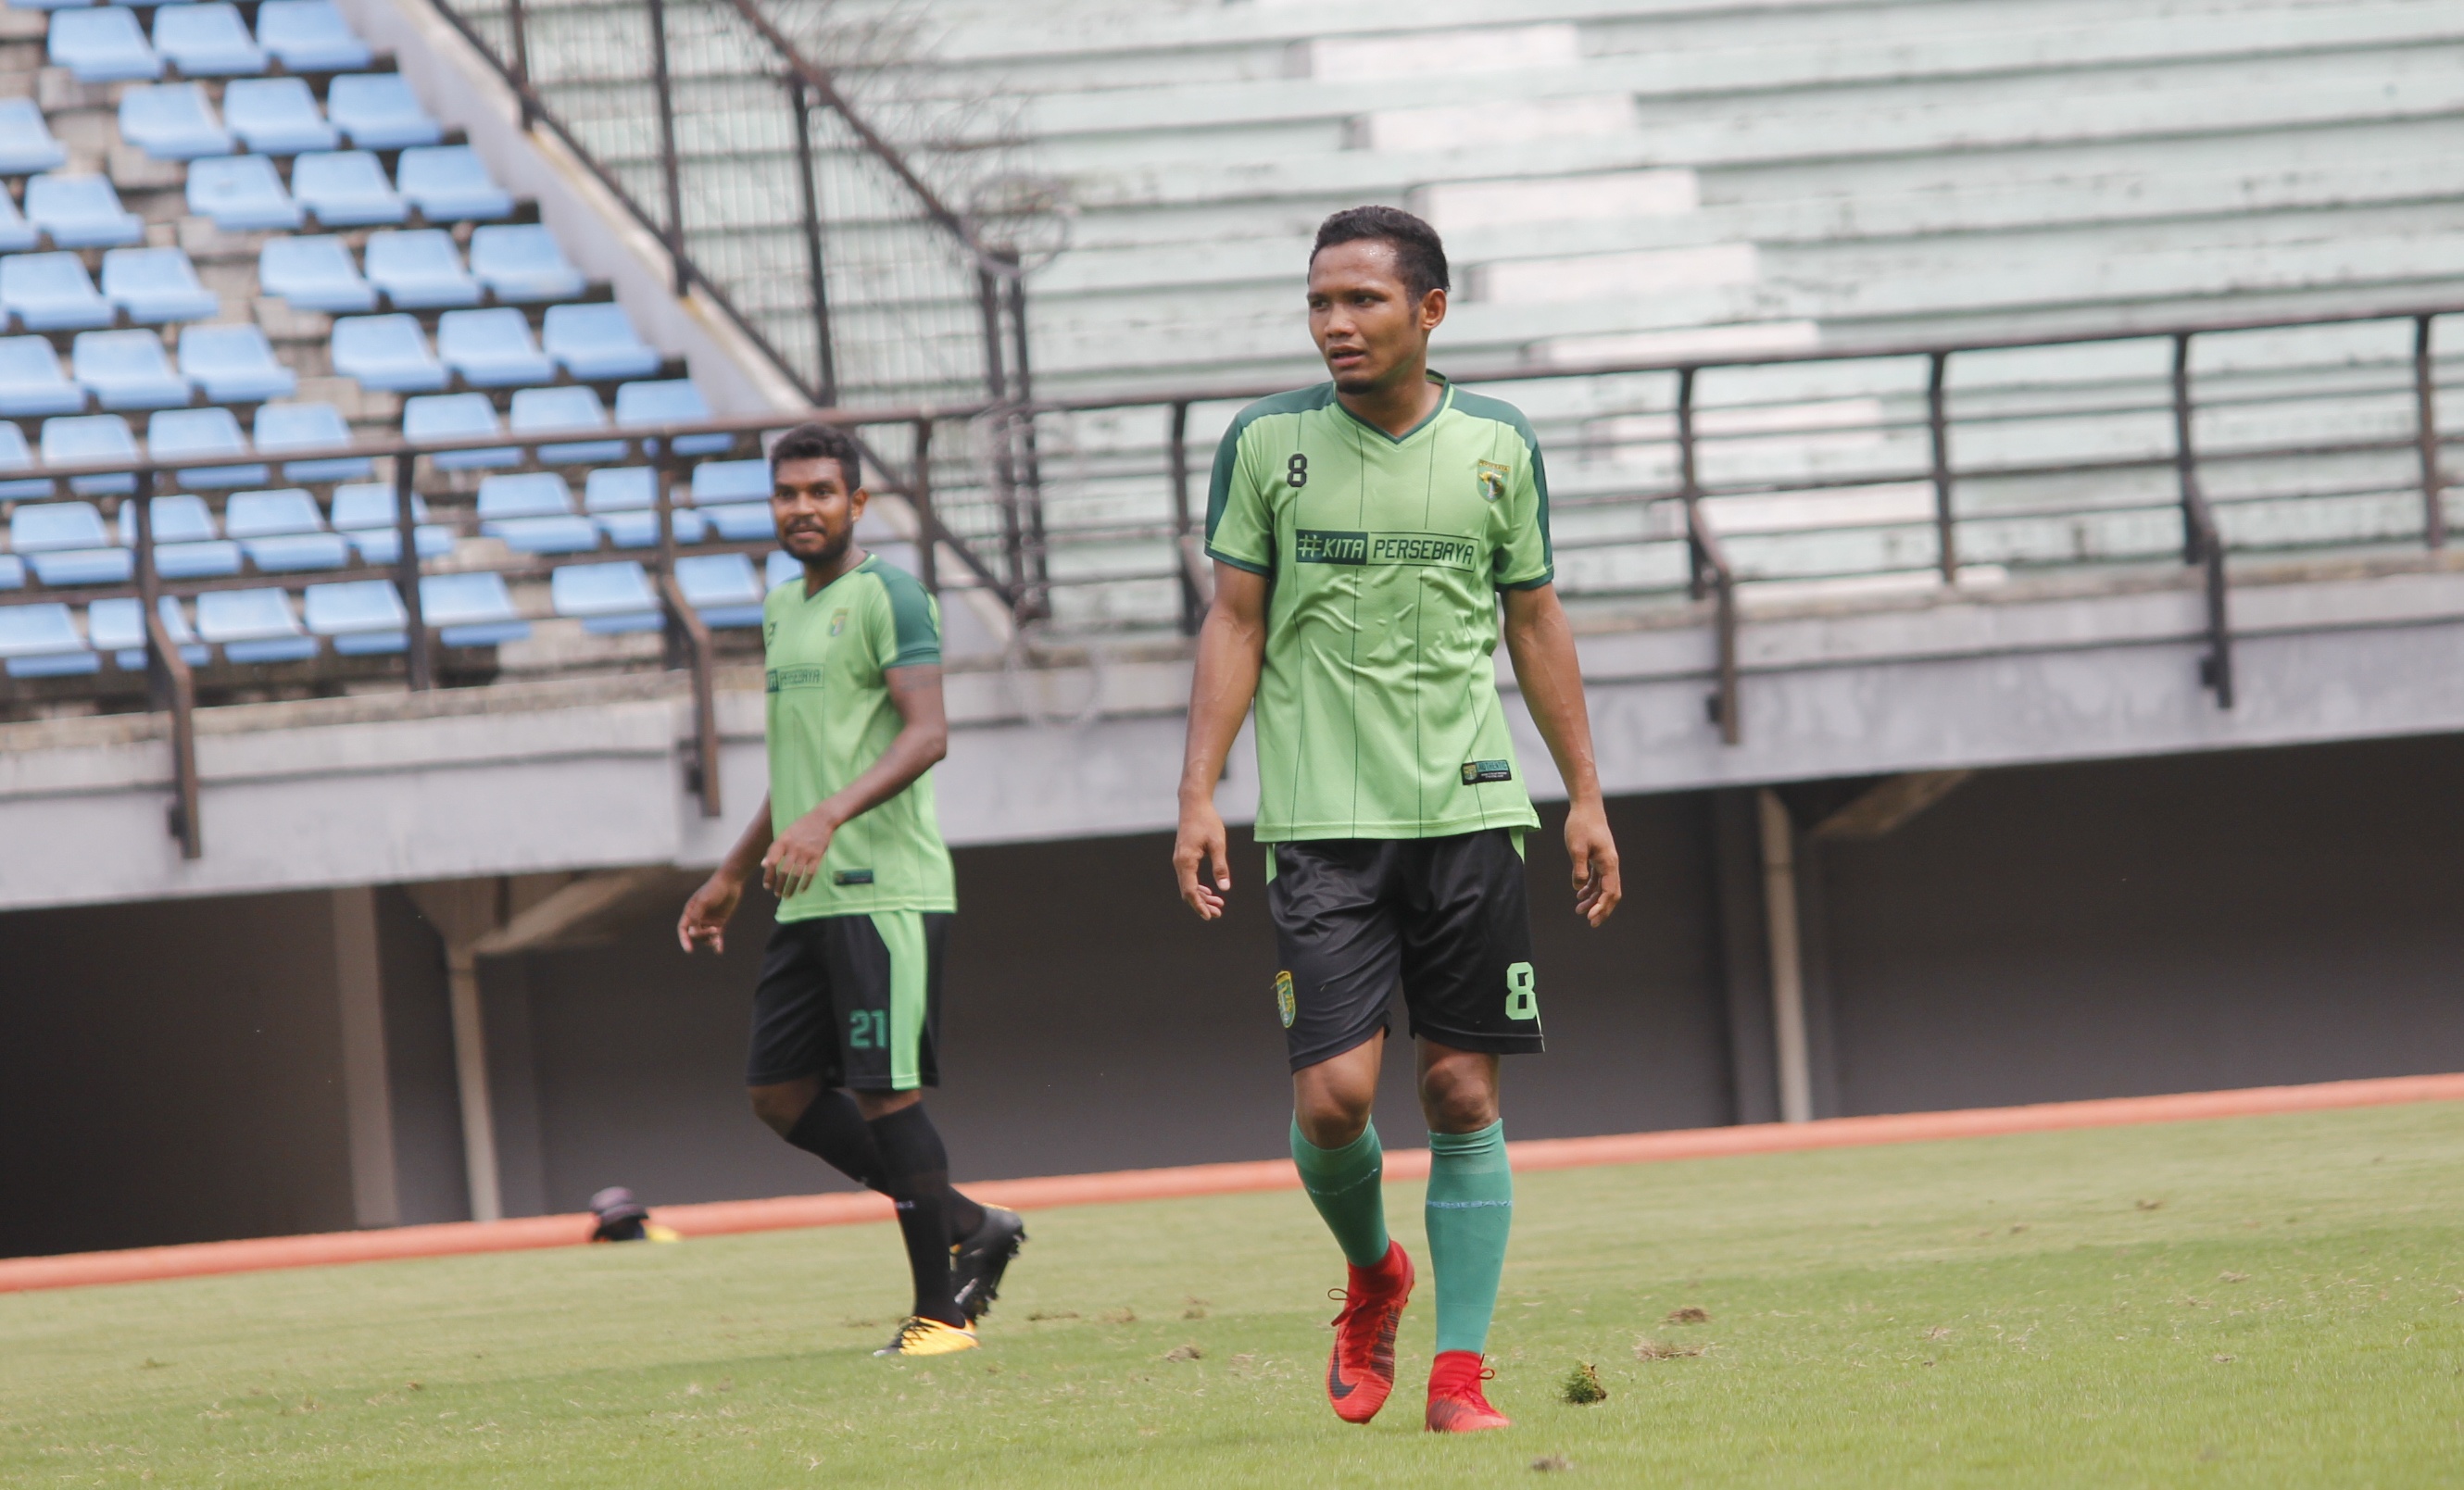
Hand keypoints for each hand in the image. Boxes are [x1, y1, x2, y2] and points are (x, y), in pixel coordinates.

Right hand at [677, 873, 742, 953]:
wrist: (730, 882)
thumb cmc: (714, 889)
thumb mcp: (703, 902)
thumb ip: (696, 917)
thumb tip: (692, 933)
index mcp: (690, 912)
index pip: (683, 929)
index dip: (684, 940)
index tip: (690, 950)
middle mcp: (698, 918)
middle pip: (695, 935)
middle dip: (703, 935)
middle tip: (714, 930)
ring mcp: (709, 921)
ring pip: (706, 937)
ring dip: (711, 939)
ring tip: (718, 932)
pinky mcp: (720, 923)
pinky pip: (717, 937)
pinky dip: (717, 944)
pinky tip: (719, 951)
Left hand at [762, 811, 836, 899]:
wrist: (822, 819)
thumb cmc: (800, 828)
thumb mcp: (785, 836)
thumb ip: (774, 850)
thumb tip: (763, 865)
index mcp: (783, 841)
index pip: (772, 862)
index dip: (768, 876)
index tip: (767, 886)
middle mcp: (794, 848)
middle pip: (784, 871)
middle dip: (779, 886)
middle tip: (777, 895)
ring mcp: (806, 852)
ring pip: (797, 875)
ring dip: (791, 888)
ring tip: (787, 896)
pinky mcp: (818, 855)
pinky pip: (810, 874)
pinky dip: (805, 884)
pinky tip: (801, 890)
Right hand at [1174, 797, 1231, 919]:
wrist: (1194, 805)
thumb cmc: (1207, 821)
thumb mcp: (1218, 844)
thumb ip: (1221, 866)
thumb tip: (1225, 888)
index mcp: (1186, 861)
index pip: (1190, 890)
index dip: (1199, 905)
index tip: (1209, 916)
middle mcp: (1179, 863)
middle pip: (1188, 891)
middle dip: (1202, 904)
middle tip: (1218, 913)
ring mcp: (1180, 860)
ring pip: (1188, 885)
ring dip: (1201, 896)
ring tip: (1218, 904)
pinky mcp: (1183, 857)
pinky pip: (1188, 877)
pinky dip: (1198, 887)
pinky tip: (1210, 891)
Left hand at [1565, 800, 1621, 926]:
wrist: (1586, 808)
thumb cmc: (1581, 826)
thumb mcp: (1576, 848)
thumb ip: (1578, 869)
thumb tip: (1578, 887)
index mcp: (1609, 863)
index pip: (1609, 892)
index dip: (1601, 907)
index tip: (1590, 918)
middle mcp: (1611, 864)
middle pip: (1611, 893)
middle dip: (1602, 909)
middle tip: (1591, 923)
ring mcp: (1606, 862)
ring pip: (1603, 887)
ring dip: (1594, 900)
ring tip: (1579, 911)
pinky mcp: (1599, 858)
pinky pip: (1598, 879)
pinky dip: (1590, 888)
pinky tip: (1579, 894)